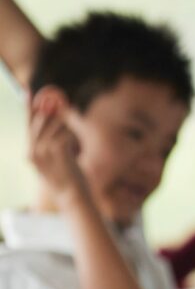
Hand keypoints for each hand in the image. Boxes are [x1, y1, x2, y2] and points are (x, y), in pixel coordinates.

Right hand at [27, 88, 87, 205]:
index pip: (27, 125)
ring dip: (62, 123)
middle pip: (37, 122)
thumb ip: (53, 141)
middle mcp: (33, 152)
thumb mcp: (56, 159)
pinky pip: (64, 134)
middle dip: (46, 108)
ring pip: (53, 126)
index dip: (27, 108)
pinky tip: (72, 139)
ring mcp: (44, 153)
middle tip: (54, 98)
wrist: (72, 197)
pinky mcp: (57, 153)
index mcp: (31, 152)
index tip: (28, 91)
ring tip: (67, 127)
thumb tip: (59, 121)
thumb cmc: (67, 178)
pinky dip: (69, 133)